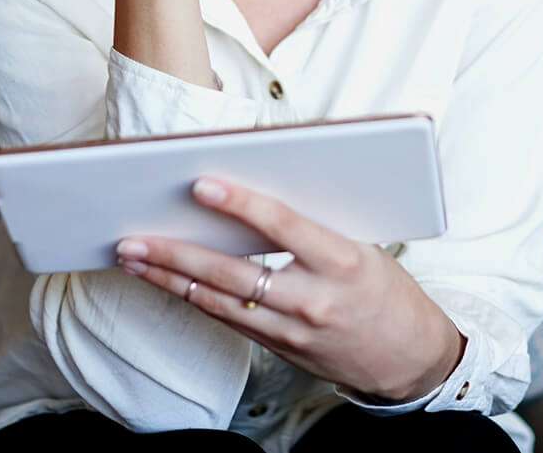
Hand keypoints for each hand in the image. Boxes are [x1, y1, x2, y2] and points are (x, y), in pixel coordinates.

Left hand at [113, 176, 464, 403]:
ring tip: (132, 258)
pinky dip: (194, 298)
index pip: (284, 226)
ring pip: (218, 301)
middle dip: (177, 253)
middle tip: (133, 236)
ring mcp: (293, 331)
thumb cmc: (388, 291)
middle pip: (233, 272)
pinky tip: (167, 282)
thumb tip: (252, 198)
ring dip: (170, 278)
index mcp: (343, 262)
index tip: (202, 185)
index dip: (241, 204)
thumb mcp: (364, 247)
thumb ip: (313, 228)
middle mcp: (314, 300)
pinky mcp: (280, 350)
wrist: (410, 358)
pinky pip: (229, 319)